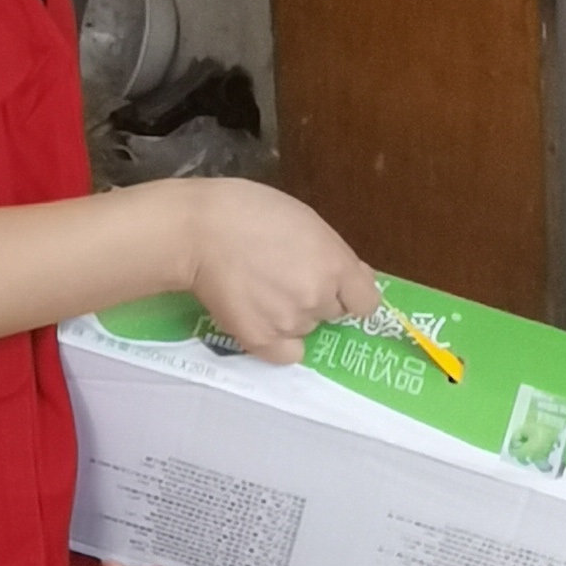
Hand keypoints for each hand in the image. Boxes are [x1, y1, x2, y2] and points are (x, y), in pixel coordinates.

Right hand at [181, 180, 381, 363]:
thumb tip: (357, 278)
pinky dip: (278, 342)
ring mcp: (290, 322)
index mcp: (336, 265)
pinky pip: (287, 354)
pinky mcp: (261, 340)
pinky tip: (261, 319)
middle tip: (285, 277)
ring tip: (261, 288)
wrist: (198, 230)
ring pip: (306, 328)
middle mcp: (319, 298)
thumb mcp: (306, 220)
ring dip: (292, 315)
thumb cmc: (251, 211)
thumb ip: (334, 253)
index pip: (367, 302)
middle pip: (334, 313)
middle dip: (318, 298)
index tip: (337, 287)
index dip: (352, 293)